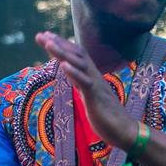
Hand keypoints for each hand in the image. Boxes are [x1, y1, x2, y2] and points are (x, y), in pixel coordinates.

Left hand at [34, 31, 135, 147]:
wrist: (125, 130)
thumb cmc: (107, 116)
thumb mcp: (90, 96)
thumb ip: (82, 85)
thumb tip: (73, 77)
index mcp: (91, 77)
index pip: (76, 56)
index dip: (61, 45)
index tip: (46, 36)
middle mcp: (94, 76)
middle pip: (76, 55)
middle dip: (58, 44)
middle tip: (40, 35)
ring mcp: (96, 85)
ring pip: (79, 64)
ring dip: (63, 53)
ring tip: (49, 43)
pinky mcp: (96, 97)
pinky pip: (85, 82)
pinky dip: (74, 73)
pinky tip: (63, 65)